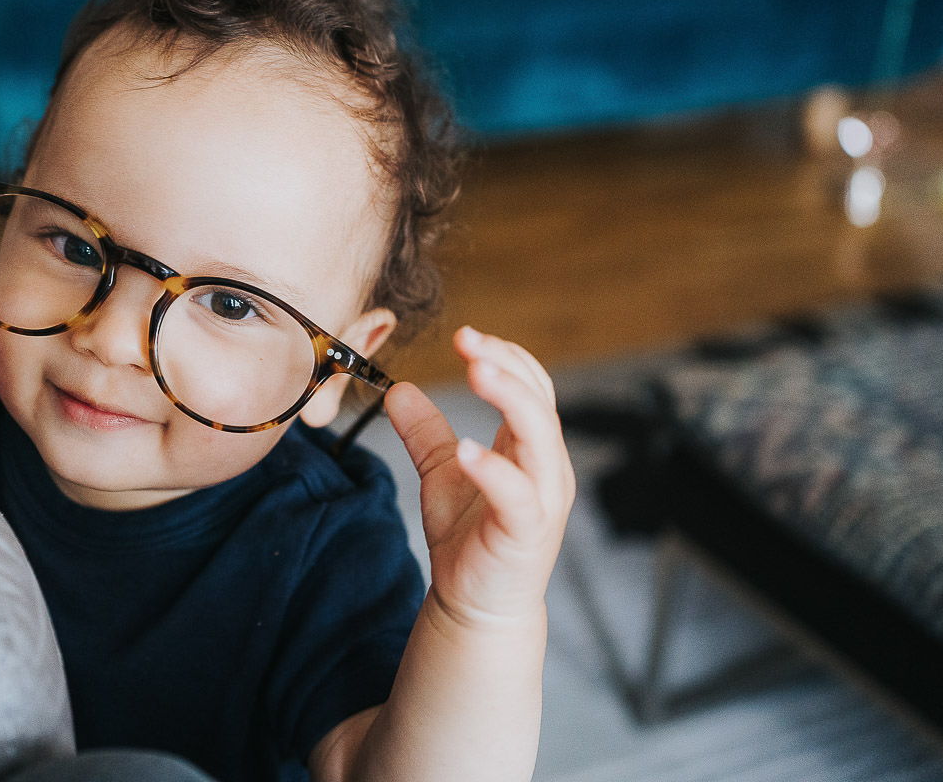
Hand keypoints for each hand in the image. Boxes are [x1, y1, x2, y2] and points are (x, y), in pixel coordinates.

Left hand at [385, 326, 573, 628]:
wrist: (476, 606)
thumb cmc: (468, 538)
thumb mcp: (442, 472)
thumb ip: (426, 432)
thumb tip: (397, 389)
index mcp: (530, 448)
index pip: (531, 386)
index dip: (503, 356)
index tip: (465, 336)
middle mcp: (545, 467)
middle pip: (539, 399)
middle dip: (506, 364)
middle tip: (469, 340)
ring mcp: (542, 499)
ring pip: (541, 435)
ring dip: (511, 398)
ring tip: (477, 371)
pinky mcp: (528, 531)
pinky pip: (518, 493)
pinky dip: (494, 467)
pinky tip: (467, 449)